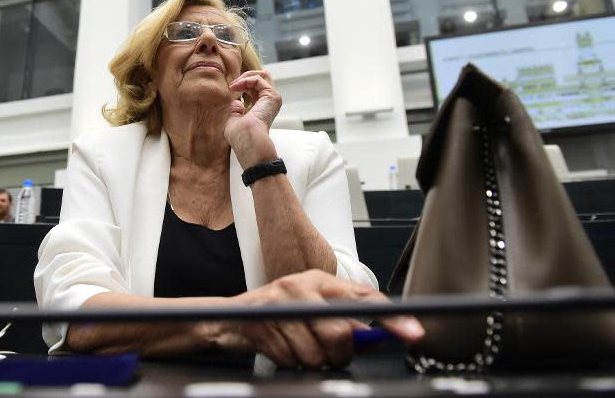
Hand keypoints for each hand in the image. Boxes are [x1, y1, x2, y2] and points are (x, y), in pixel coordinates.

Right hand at [217, 270, 423, 368]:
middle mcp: (303, 287)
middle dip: (337, 354)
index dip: (392, 317)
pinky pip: (292, 360)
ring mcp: (282, 305)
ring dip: (310, 361)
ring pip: (317, 352)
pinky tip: (280, 348)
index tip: (413, 332)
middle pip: (341, 333)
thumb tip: (374, 337)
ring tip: (296, 347)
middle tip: (327, 353)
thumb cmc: (277, 312)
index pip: (365, 297)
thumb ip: (343, 320)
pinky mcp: (264, 325)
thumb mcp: (312, 308)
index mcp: (320, 281)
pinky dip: (289, 362)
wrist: (231, 318)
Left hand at [225, 71, 281, 167]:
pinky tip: (236, 87)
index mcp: (262, 108)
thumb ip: (235, 110)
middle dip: (246, 76)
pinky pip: (259, 79)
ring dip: (246, 76)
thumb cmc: (240, 137)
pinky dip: (246, 80)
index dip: (242, 84)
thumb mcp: (233, 120)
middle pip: (261, 78)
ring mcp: (272, 99)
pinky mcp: (272, 96)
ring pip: (263, 75)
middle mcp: (269, 102)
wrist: (248, 142)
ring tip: (235, 85)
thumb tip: (236, 102)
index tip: (230, 90)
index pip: (255, 87)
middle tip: (233, 84)